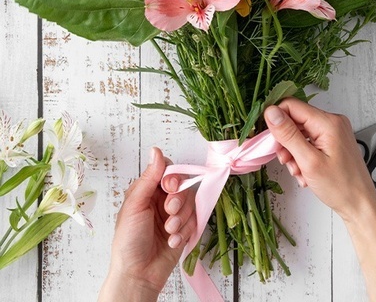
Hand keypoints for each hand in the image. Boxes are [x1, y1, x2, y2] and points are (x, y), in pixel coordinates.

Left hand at [98, 147, 195, 301]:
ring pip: (190, 203)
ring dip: (181, 219)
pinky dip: (184, 232)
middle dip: (178, 199)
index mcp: (147, 190)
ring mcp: (174, 214)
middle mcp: (161, 199)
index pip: (168, 170)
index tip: (168, 187)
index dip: (172, 177)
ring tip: (168, 232)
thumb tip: (156, 151)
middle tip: (169, 211)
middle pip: (183, 185)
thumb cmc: (128, 241)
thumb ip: (149, 178)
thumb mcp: (135, 206)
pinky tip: (171, 242)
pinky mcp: (184, 229)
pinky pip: (194, 221)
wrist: (138, 275)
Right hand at [264, 99, 375, 300]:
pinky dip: (302, 155)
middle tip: (286, 161)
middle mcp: (332, 122)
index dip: (276, 120)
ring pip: (300, 132)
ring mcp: (333, 131)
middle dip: (285, 141)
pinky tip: (305, 171)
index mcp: (328, 122)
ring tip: (298, 171)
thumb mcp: (309, 161)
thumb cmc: (340, 187)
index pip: (291, 106)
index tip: (270, 140)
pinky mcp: (332, 141)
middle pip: (295, 119)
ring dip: (293, 151)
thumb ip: (288, 135)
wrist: (360, 206)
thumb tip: (271, 112)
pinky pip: (308, 141)